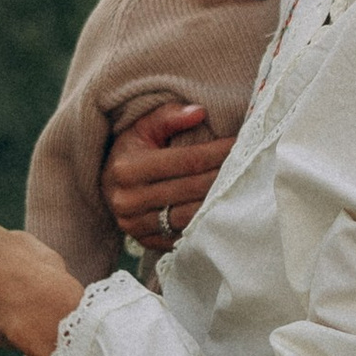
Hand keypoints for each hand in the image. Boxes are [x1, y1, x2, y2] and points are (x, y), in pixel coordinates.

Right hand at [101, 105, 234, 250]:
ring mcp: (135, 226)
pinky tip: (223, 210)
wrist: (106, 186)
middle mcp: (128, 200)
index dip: (216, 152)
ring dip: (218, 202)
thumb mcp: (141, 127)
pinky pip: (183, 236)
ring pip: (190, 216)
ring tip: (241, 187)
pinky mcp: (145, 243)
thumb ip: (168, 116)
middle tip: (249, 165)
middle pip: (191, 189)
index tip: (240, 144)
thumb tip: (199, 112)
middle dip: (223, 175)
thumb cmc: (130, 150)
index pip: (185, 161)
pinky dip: (205, 224)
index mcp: (127, 168)